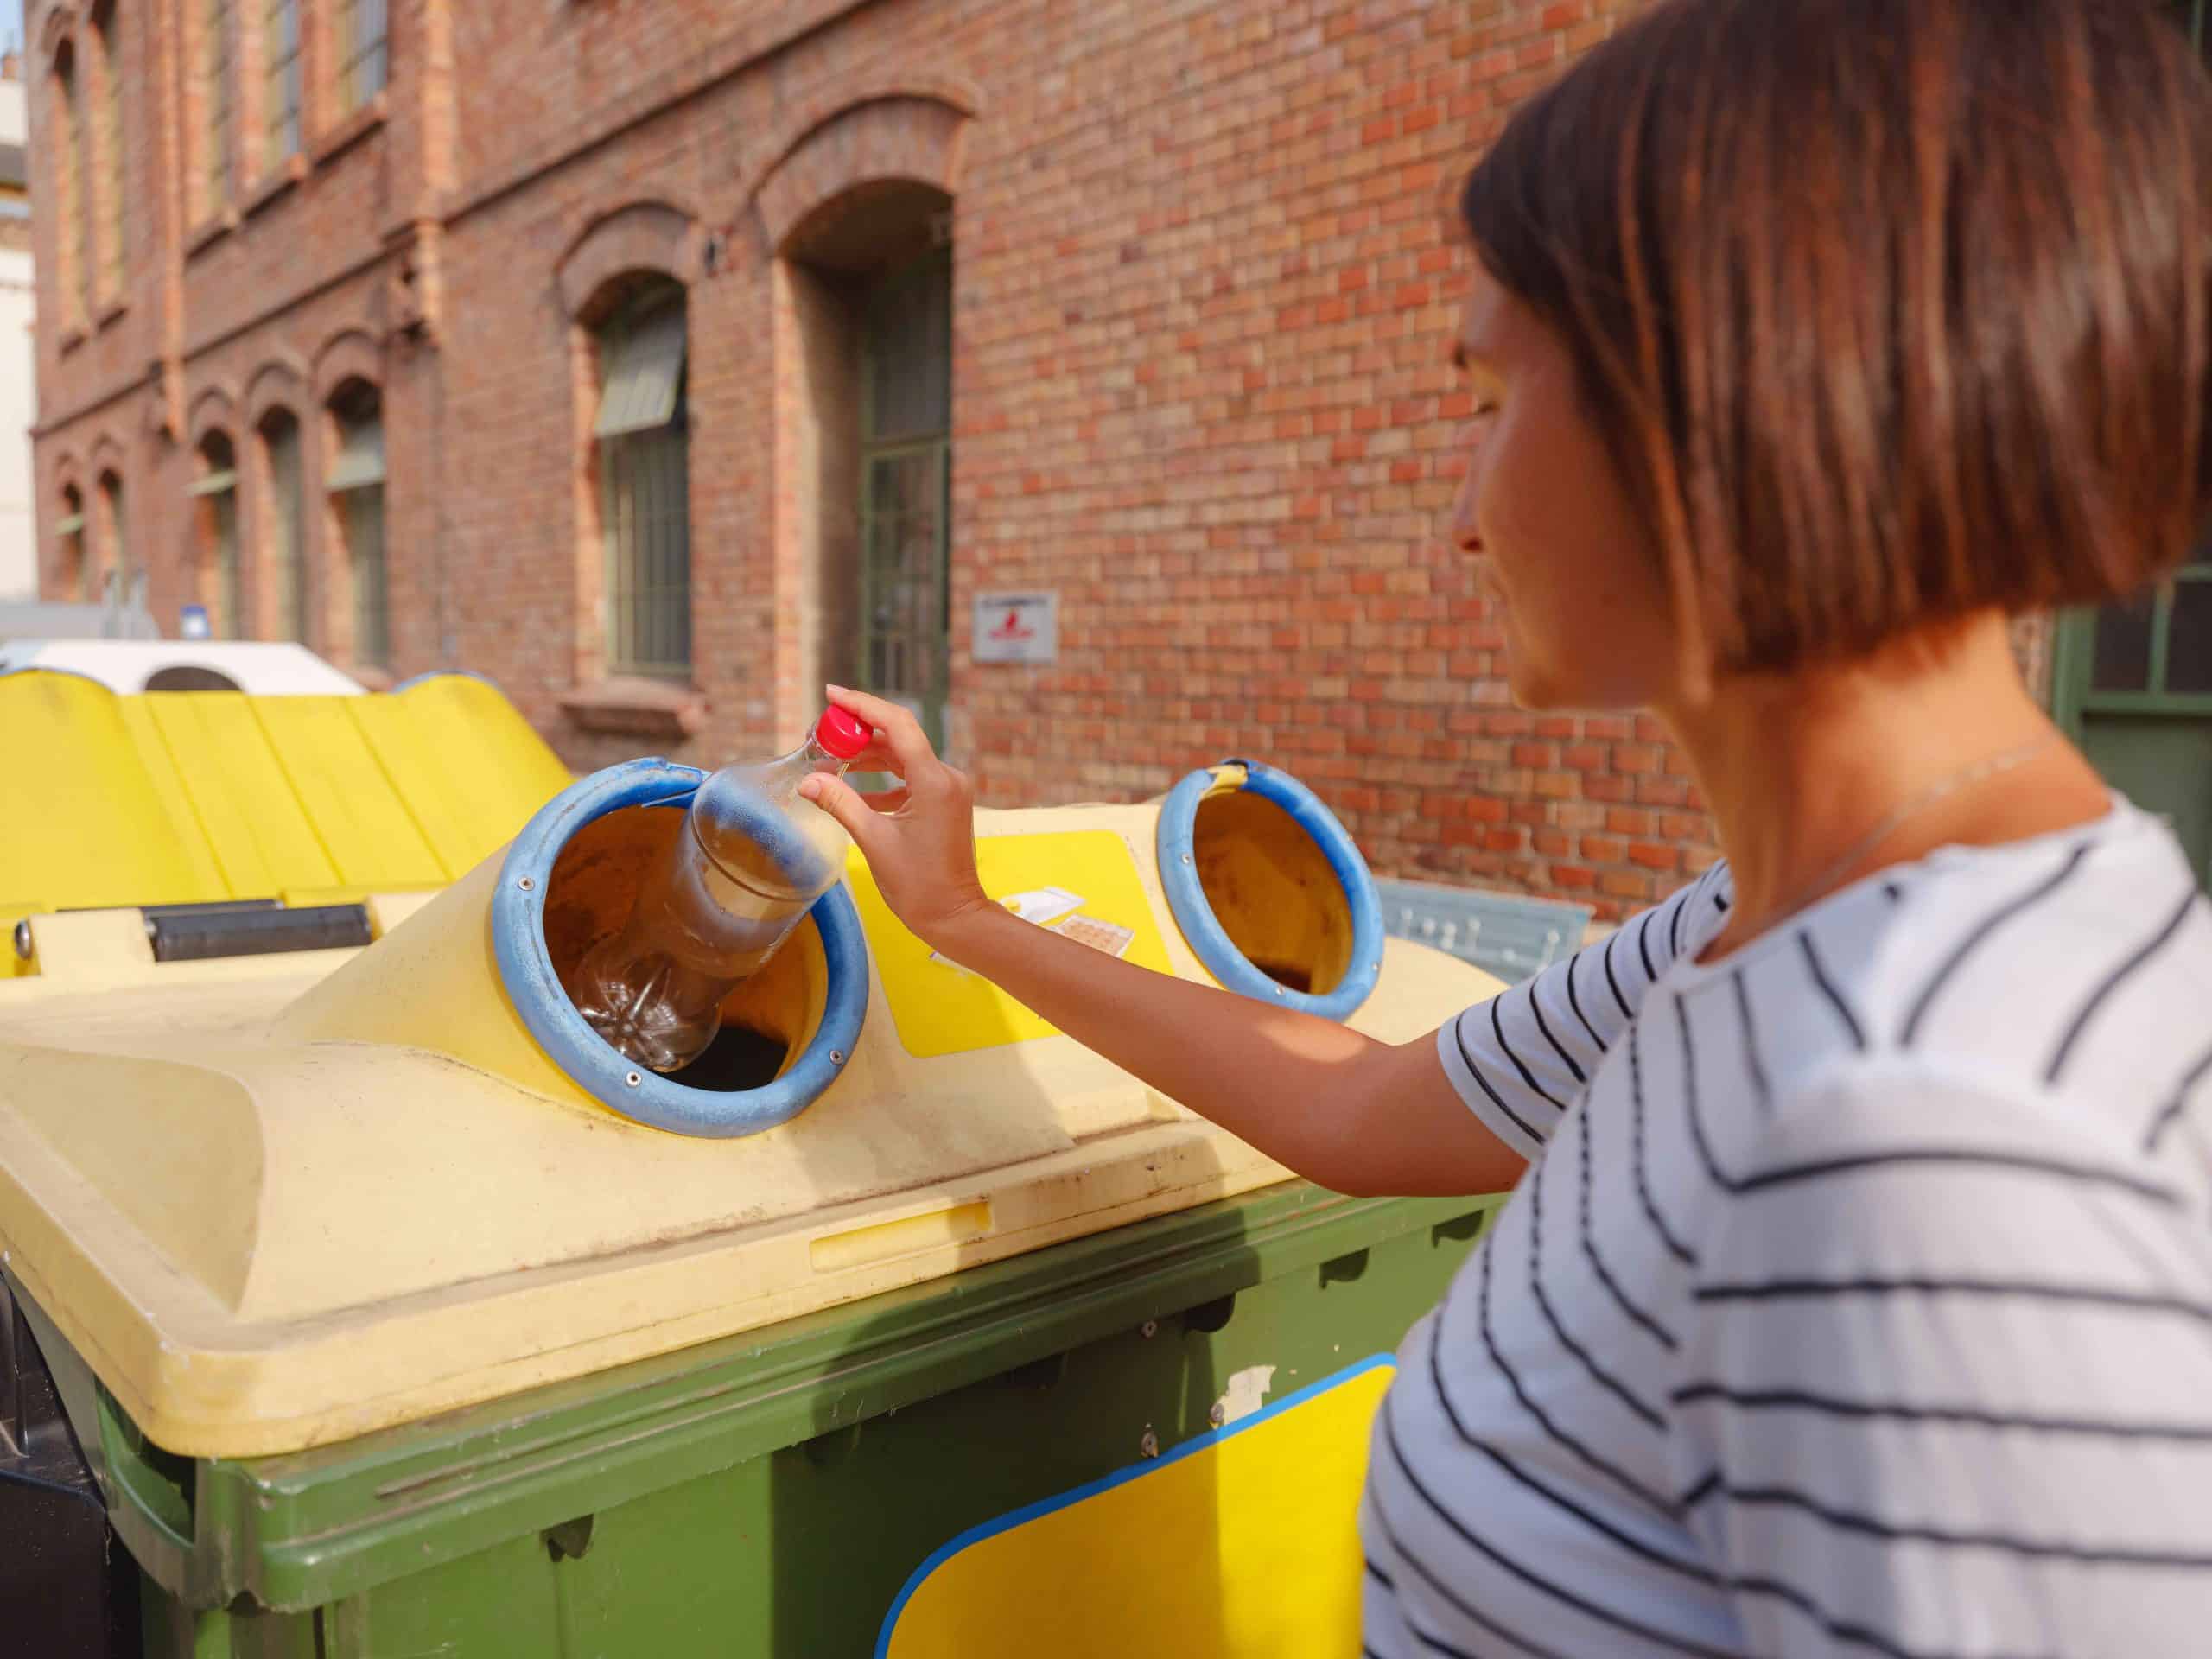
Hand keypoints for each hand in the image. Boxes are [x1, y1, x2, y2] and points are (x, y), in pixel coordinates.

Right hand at [798, 687, 995, 946]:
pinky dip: (882, 780)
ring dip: (868, 757)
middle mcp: (946, 778)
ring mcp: (949, 790)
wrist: (954, 916)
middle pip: (898, 737)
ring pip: (903, 757)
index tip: (832, 694)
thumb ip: (840, 804)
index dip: (862, 705)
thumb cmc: (919, 886)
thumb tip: (807, 781)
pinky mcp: (945, 803)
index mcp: (934, 781)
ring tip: (830, 762)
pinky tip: (852, 791)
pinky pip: (910, 778)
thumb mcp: (873, 841)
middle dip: (859, 732)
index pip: (897, 725)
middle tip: (822, 733)